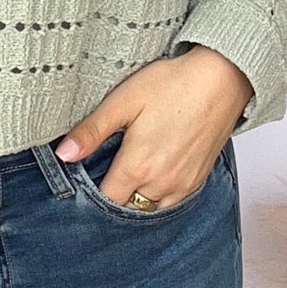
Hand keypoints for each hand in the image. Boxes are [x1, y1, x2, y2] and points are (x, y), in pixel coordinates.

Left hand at [54, 46, 252, 208]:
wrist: (223, 78)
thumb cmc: (174, 84)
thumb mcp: (123, 101)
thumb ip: (92, 131)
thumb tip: (63, 154)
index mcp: (138, 167)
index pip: (106, 200)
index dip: (91, 193)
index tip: (87, 177)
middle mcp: (161, 183)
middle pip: (128, 208)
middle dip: (114, 196)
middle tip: (106, 172)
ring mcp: (183, 185)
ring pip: (150, 207)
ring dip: (137, 197)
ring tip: (130, 171)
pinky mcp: (198, 180)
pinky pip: (171, 201)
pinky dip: (158, 193)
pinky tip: (153, 171)